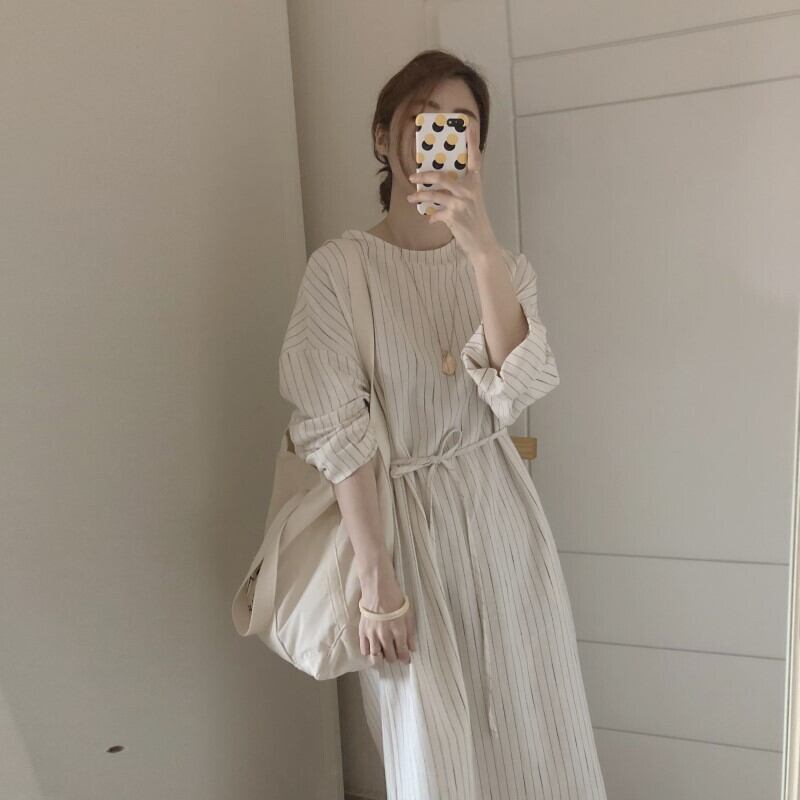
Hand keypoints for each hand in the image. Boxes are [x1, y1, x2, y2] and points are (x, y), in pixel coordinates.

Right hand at [359, 573, 417, 667]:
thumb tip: (412, 649)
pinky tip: (373, 647)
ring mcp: (372, 634)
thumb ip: (410, 634)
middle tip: (395, 653)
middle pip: (390, 657)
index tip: (406, 660)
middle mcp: (385, 636)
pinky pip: (364, 649)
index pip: (402, 652)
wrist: (378, 588)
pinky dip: (369, 652)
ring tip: (384, 653)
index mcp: (398, 631)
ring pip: (376, 657)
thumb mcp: (408, 614)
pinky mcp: (362, 631)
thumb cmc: (395, 598)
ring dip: (381, 658)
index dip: (405, 659)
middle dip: (394, 658)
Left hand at [406, 116, 500, 261]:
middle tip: (412, 176)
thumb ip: (458, 190)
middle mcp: (469, 190)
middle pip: (442, 177)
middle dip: (424, 176)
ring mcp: (462, 203)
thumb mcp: (471, 200)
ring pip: (435, 195)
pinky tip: (430, 219)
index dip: (472, 140)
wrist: (482, 243)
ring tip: (410, 198)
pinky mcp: (455, 217)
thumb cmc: (474, 220)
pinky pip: (437, 213)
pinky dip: (432, 216)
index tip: (469, 123)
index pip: (475, 157)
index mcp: (475, 182)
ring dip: (420, 197)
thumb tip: (437, 184)